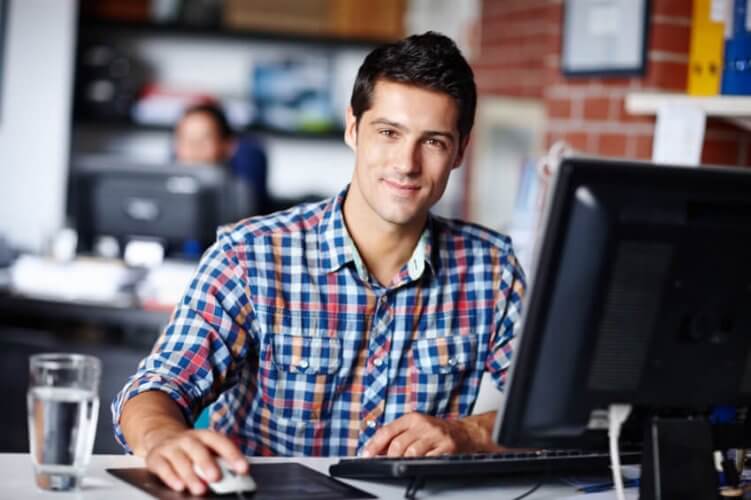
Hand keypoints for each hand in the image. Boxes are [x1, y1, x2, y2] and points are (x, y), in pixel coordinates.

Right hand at [142, 428, 248, 495]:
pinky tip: (179, 486)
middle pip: (197, 449)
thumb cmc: (191, 448)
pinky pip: (163, 467)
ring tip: (200, 489)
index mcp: (205, 435)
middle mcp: (187, 439)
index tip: (243, 469)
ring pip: (180, 459)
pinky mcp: (155, 457)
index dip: (233, 454)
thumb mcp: (206, 449)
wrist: (162, 436)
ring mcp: (170, 447)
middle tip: (217, 478)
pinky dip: (171, 477)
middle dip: (207, 463)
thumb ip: (219, 461)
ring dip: (190, 475)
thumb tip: (236, 477)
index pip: (220, 442)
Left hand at [362, 412, 490, 457]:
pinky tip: (416, 465)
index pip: (388, 431)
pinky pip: (428, 460)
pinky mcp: (447, 448)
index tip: (366, 455)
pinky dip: (419, 465)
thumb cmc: (435, 431)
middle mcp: (424, 425)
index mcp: (412, 418)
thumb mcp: (415, 427)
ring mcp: (436, 436)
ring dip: (402, 463)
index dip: (374, 445)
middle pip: (398, 444)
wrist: (465, 432)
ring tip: (399, 466)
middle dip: (388, 457)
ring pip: (411, 454)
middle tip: (383, 464)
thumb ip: (396, 435)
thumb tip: (375, 449)